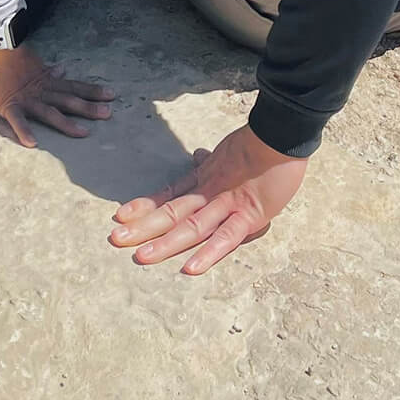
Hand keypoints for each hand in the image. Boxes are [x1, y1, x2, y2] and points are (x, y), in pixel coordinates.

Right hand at [0, 44, 114, 147]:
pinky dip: (24, 130)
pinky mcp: (10, 106)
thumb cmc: (14, 59)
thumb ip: (49, 72)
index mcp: (48, 82)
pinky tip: (32, 142)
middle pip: (68, 100)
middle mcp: (42, 92)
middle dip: (88, 108)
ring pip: (50, 113)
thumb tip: (62, 70)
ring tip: (82, 133)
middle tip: (108, 113)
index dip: (92, 92)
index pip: (74, 87)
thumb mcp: (35, 66)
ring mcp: (27, 100)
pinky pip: (18, 120)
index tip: (111, 96)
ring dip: (66, 123)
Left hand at [108, 122, 306, 274]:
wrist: (284, 132)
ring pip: (191, 226)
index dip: (145, 206)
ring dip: (166, 242)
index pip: (169, 195)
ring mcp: (227, 203)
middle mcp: (210, 192)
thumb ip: (213, 160)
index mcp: (206, 179)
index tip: (121, 216)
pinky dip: (209, 252)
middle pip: (172, 213)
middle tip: (115, 239)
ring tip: (141, 256)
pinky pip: (227, 236)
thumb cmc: (261, 142)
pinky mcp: (249, 214)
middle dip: (143, 227)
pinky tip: (190, 267)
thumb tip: (197, 155)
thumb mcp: (230, 152)